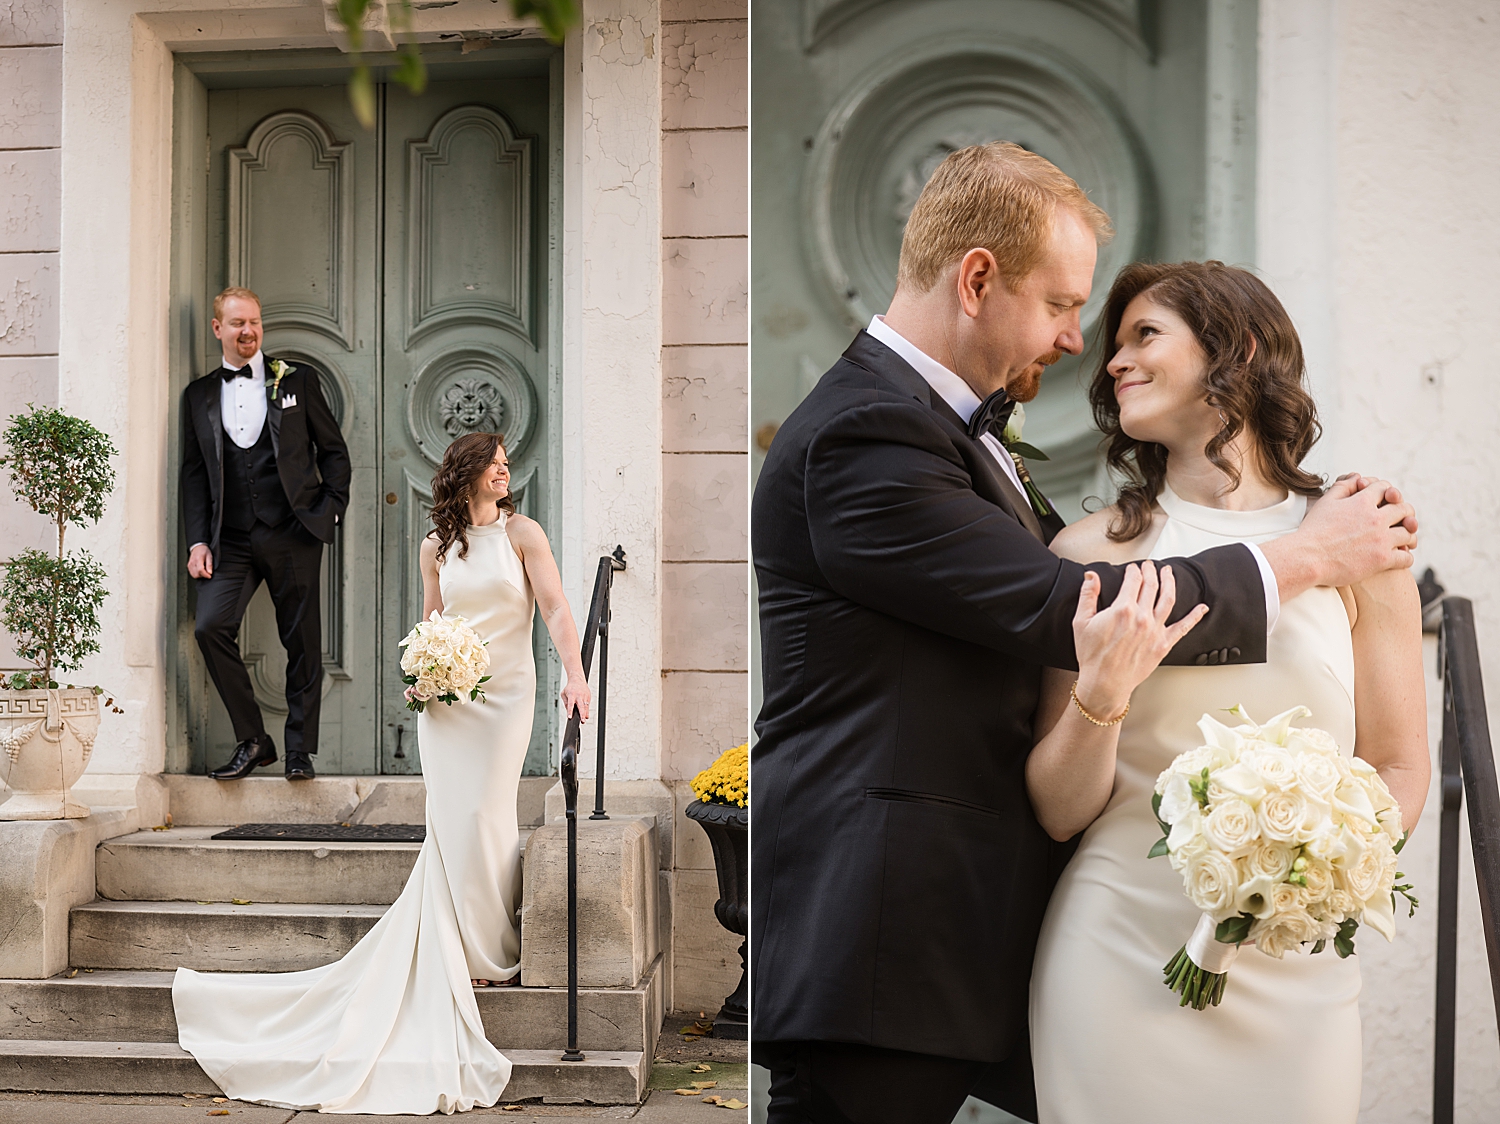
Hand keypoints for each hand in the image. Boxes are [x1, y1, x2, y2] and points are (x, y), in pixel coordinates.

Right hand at [187, 544, 212, 578]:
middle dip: (203, 575)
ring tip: (204, 571)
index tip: (210, 576)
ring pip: (194, 575)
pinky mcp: (188, 566)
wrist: (198, 547)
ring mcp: (189, 565)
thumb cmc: (204, 551)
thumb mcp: (209, 556)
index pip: (200, 570)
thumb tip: (210, 572)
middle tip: (207, 573)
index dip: (205, 575)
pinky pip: (192, 573)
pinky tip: (200, 571)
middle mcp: (192, 563)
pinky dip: (196, 574)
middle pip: (197, 574)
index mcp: (198, 559)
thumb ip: (209, 564)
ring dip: (200, 575)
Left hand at [561, 677, 590, 722]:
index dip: (570, 711)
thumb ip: (565, 702)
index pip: (570, 704)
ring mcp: (584, 696)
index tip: (570, 717)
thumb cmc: (570, 687)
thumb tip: (568, 710)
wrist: (577, 679)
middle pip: (581, 706)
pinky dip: (587, 710)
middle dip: (582, 714)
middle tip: (582, 721)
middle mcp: (578, 695)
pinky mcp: (588, 696)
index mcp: (571, 694)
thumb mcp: (564, 694)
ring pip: (586, 706)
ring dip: (585, 714)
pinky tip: (586, 715)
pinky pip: (588, 705)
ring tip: (584, 720)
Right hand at [1072, 562, 1208, 718]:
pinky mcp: (1163, 644)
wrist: (1104, 683)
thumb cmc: (1092, 656)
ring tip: (1169, 573)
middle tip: (1149, 566)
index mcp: (1122, 609)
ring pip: (1168, 599)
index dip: (1133, 571)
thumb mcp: (1081, 622)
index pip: (1132, 580)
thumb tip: (1091, 576)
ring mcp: (1155, 630)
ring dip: (1170, 582)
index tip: (1132, 568)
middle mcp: (1142, 617)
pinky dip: (1194, 616)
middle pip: (1151, 586)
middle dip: (1150, 572)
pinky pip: (1183, 627)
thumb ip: (1087, 595)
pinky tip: (1201, 608)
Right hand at [1300, 475, 1417, 585]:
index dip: (1387, 492)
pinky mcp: (1381, 559)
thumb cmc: (1313, 531)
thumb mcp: (1325, 503)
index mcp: (1361, 502)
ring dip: (1408, 535)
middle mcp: (1375, 519)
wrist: (1307, 558)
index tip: (1386, 500)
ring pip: (1409, 533)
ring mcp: (1380, 539)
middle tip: (1402, 520)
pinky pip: (1406, 557)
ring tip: (1405, 540)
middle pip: (1404, 509)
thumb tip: (1358, 477)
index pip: (1385, 488)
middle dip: (1405, 513)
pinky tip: (1399, 557)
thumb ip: (1343, 487)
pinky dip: (1406, 557)